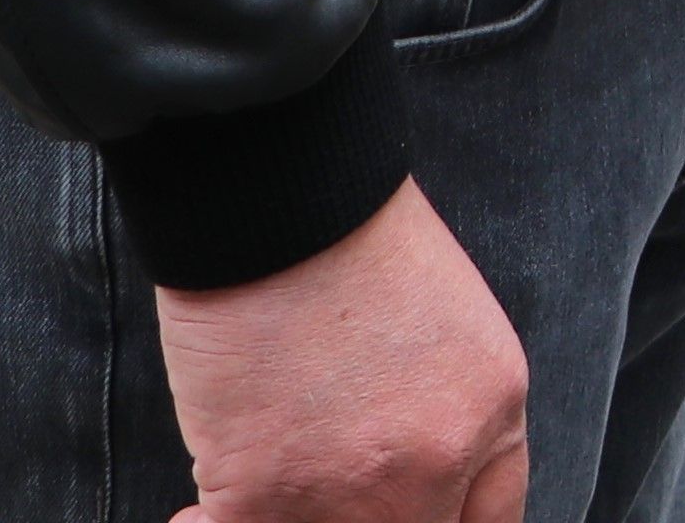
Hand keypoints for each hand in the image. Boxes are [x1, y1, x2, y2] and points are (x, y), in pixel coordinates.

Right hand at [156, 180, 526, 522]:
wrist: (279, 195)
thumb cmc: (350, 237)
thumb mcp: (449, 325)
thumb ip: (447, 412)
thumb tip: (412, 475)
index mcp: (490, 411)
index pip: (490, 520)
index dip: (442, 522)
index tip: (406, 513)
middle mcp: (436, 462)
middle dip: (359, 520)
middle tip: (315, 496)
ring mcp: (353, 489)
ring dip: (286, 518)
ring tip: (255, 493)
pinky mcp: (266, 492)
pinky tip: (194, 513)